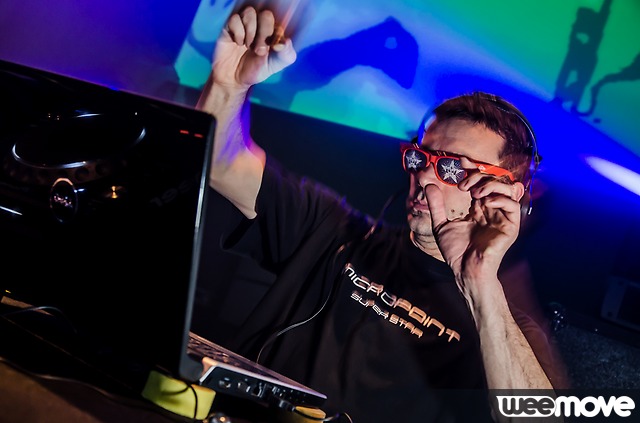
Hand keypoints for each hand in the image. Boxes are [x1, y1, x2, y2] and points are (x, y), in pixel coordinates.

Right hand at [213, 6, 296, 89]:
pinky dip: (238, 32)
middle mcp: (259, 24)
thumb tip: (285, 42)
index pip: (279, 23)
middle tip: (259, 51)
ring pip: (250, 12)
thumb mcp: (276, 65)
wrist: (234, 79)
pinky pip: (235, 18)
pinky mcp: (229, 26)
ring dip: (251, 31)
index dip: (277, 37)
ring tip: (248, 46)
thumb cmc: (256, 69)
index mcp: (273, 30)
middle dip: (264, 34)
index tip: (273, 50)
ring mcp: (244, 23)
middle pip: (266, 15)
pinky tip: (237, 43)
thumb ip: (287, 54)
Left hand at [425, 172, 523, 293]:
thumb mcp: (440, 224)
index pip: (480, 182)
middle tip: (464, 185)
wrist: (464, 268)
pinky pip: (513, 205)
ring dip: (491, 185)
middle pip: (494, 181)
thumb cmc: (455, 251)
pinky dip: (500, 198)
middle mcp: (492, 209)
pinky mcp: (510, 226)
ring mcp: (502, 217)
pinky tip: (485, 202)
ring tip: (475, 193)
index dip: (473, 169)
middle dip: (479, 177)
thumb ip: (436, 205)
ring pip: (508, 189)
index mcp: (478, 208)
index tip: (461, 161)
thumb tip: (428, 185)